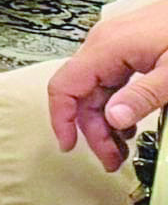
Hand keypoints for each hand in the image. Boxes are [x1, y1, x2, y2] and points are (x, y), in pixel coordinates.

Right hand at [51, 0, 167, 169]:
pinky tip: (130, 121)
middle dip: (93, 130)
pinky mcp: (128, 47)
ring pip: (97, 89)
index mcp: (106, 48)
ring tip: (122, 147)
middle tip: (112, 160)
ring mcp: (115, 45)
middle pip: (82, 94)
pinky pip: (111, 80)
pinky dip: (116, 104)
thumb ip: (143, 96)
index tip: (69, 146)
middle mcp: (103, 45)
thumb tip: (113, 119)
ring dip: (105, 120)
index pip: (64, 86)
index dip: (61, 119)